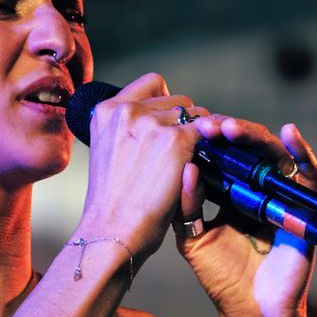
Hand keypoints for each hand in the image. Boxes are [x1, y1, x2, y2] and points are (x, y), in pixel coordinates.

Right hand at [76, 73, 206, 260]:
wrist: (112, 232)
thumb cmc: (111, 204)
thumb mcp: (106, 152)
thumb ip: (126, 131)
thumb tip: (159, 122)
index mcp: (106, 110)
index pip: (152, 83)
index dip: (165, 104)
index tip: (167, 127)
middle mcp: (127, 110)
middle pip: (178, 101)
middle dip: (184, 124)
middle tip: (180, 155)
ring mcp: (152, 124)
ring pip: (197, 117)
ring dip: (199, 138)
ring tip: (188, 166)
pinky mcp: (177, 140)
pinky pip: (208, 135)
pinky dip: (210, 151)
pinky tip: (200, 170)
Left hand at [176, 114, 316, 316]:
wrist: (250, 311)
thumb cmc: (222, 277)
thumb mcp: (193, 238)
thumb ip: (186, 206)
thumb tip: (186, 168)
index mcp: (230, 192)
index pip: (222, 155)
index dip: (208, 140)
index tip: (188, 128)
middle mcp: (257, 189)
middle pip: (247, 149)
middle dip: (229, 133)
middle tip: (208, 125)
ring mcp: (282, 196)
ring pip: (274, 154)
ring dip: (255, 136)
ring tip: (233, 128)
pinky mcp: (305, 207)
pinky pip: (309, 175)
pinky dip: (302, 152)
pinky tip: (290, 134)